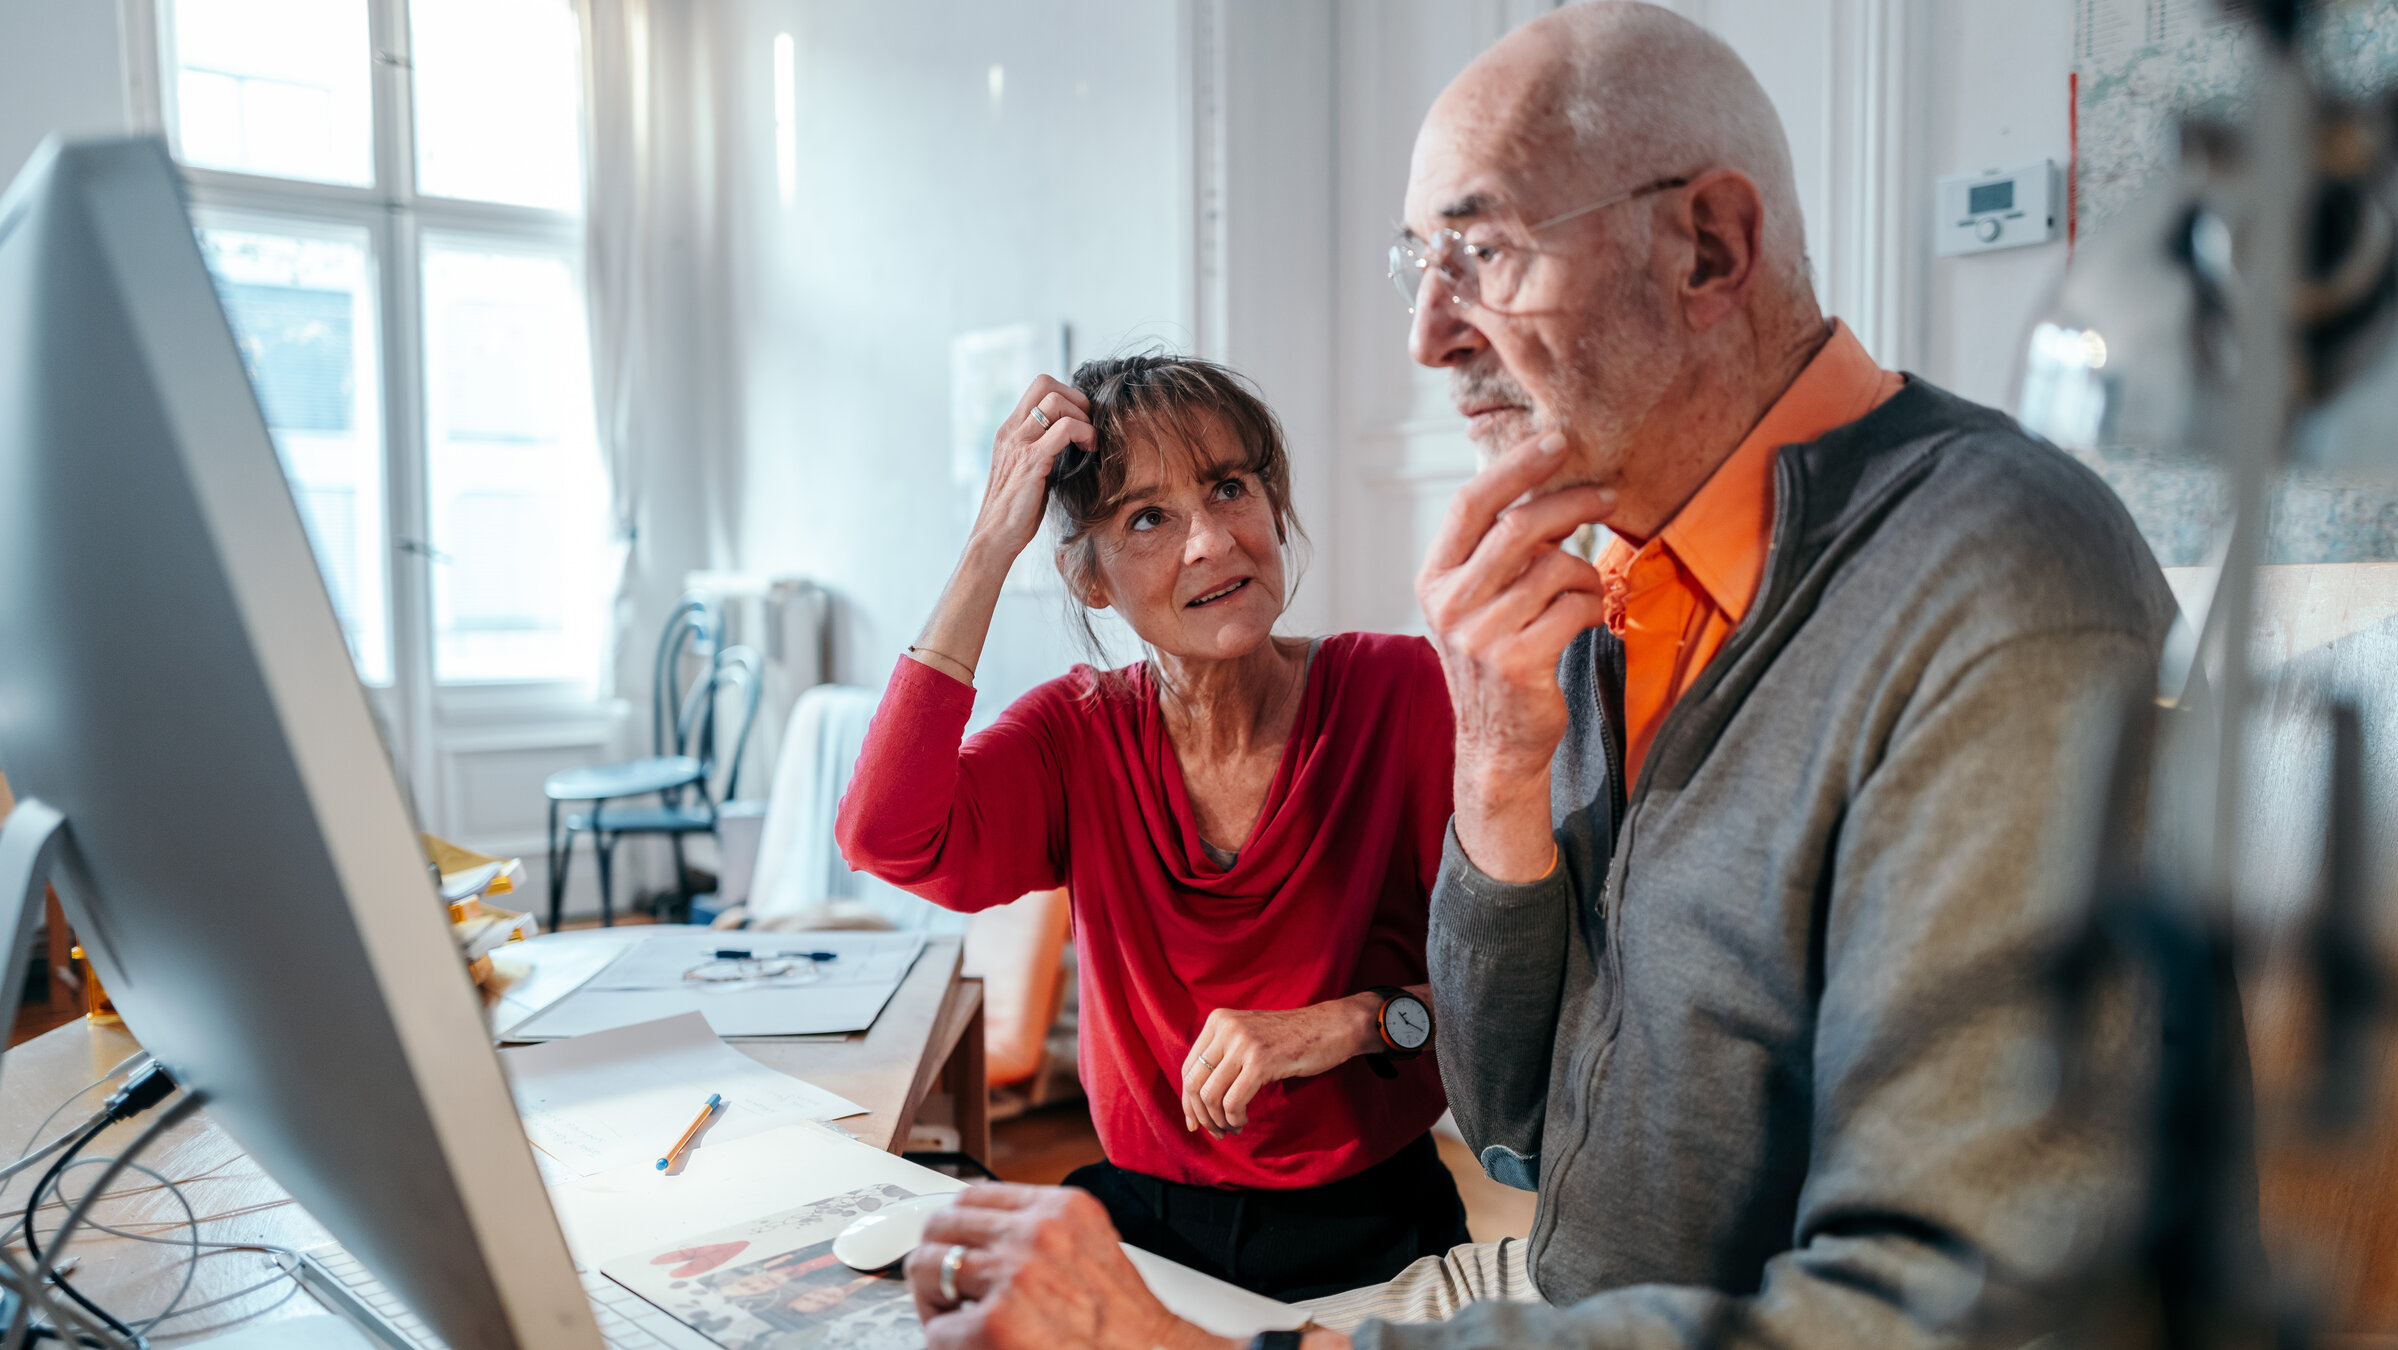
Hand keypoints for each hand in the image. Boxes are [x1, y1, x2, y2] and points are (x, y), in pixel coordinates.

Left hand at [906, 1184, 1229, 1349]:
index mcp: (1061, 1210)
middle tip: (946, 1290)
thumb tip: (985, 1235)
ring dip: (936, 1301)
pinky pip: (936, 1329)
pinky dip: (948, 1344)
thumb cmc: (1124, 1326)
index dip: (955, 1225)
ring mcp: (1014, 1277)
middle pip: (942, 1225)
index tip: (951, 1243)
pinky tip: (977, 1349)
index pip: (974, 1194)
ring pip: (927, 1268)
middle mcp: (1037, 1234)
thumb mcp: (1090, 1249)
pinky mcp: (994, 1325)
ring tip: (958, 1323)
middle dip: (936, 1260)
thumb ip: (1043, 1234)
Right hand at [970, 376, 1093, 559]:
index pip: (1038, 386)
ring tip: (1090, 440)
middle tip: (1089, 426)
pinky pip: (1063, 429)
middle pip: (1045, 383)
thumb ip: (1045, 449)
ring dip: (1083, 416)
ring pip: (1055, 400)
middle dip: (1077, 398)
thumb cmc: (1016, 510)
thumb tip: (1076, 439)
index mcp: (1010, 430)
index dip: (1067, 395)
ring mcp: (1018, 443)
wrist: (994, 537)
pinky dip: (1084, 433)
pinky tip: (1089, 450)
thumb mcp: (1030, 470)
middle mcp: (1011, 431)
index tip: (1082, 420)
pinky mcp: (1030, 461)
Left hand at [1180, 997, 1378, 1136]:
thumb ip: (1222, 1056)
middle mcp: (1226, 1028)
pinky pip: (1232, 1101)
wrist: (1329, 1027)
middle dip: (1201, 1116)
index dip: (1188, 1102)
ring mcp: (1243, 1043)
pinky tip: (1243, 1122)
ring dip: (1219, 1121)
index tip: (1195, 1122)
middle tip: (1215, 1132)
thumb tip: (1196, 1098)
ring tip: (1233, 1128)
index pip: (1188, 1068)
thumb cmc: (1290, 1040)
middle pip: (1194, 1083)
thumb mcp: (1248, 1038)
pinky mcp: (1260, 1061)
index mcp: (1218, 1021)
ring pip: (1210, 1095)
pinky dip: (1234, 1119)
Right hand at [1416, 432, 1614, 881]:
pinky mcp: (1516, 662)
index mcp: (1434, 578)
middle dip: (1571, 502)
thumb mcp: (1476, 603)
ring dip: (1585, 573)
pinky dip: (1593, 606)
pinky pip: (1575, 607)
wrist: (1496, 743)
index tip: (1556, 440)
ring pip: (1554, 568)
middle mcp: (1449, 603)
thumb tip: (1545, 486)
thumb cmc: (1497, 661)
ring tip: (1588, 588)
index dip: (1515, 466)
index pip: (1471, 504)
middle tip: (1607, 494)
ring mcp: (1479, 634)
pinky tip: (1589, 618)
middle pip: (1518, 526)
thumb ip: (1495, 553)